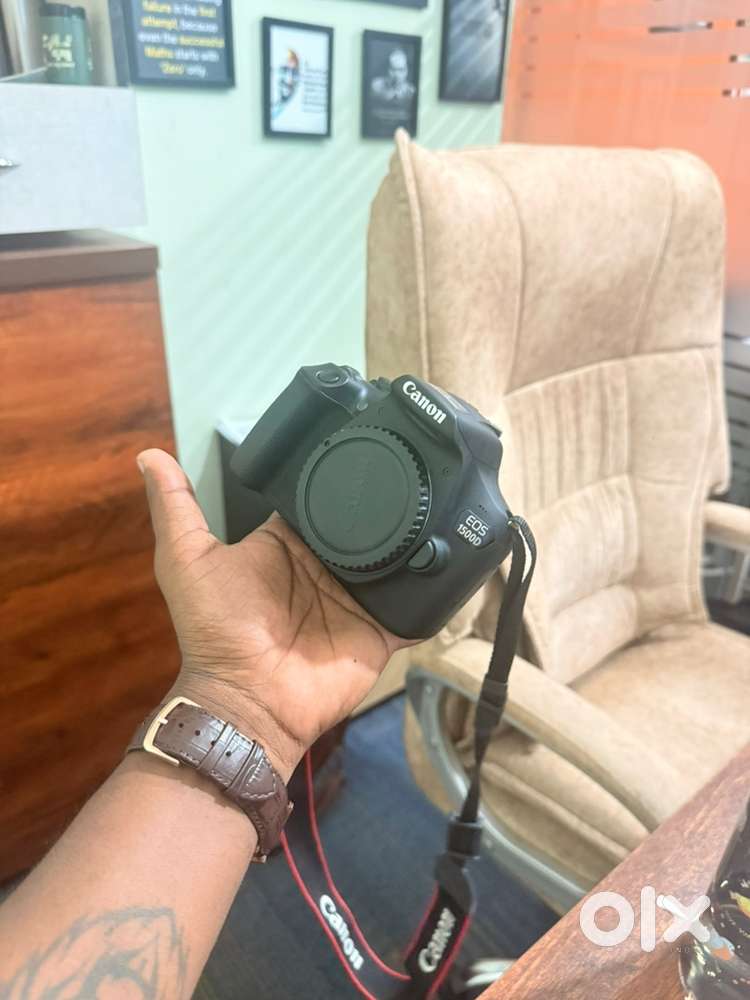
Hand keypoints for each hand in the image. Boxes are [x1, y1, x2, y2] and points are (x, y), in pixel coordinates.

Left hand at [138, 449, 411, 780]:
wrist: (251, 702)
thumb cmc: (216, 630)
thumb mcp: (186, 559)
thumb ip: (175, 508)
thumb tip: (149, 454)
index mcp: (287, 544)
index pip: (318, 499)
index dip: (337, 473)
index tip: (365, 438)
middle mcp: (326, 567)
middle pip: (364, 525)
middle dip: (388, 500)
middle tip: (420, 463)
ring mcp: (358, 598)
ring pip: (395, 558)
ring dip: (416, 537)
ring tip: (444, 499)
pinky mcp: (384, 627)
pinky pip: (415, 603)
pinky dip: (433, 585)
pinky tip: (455, 552)